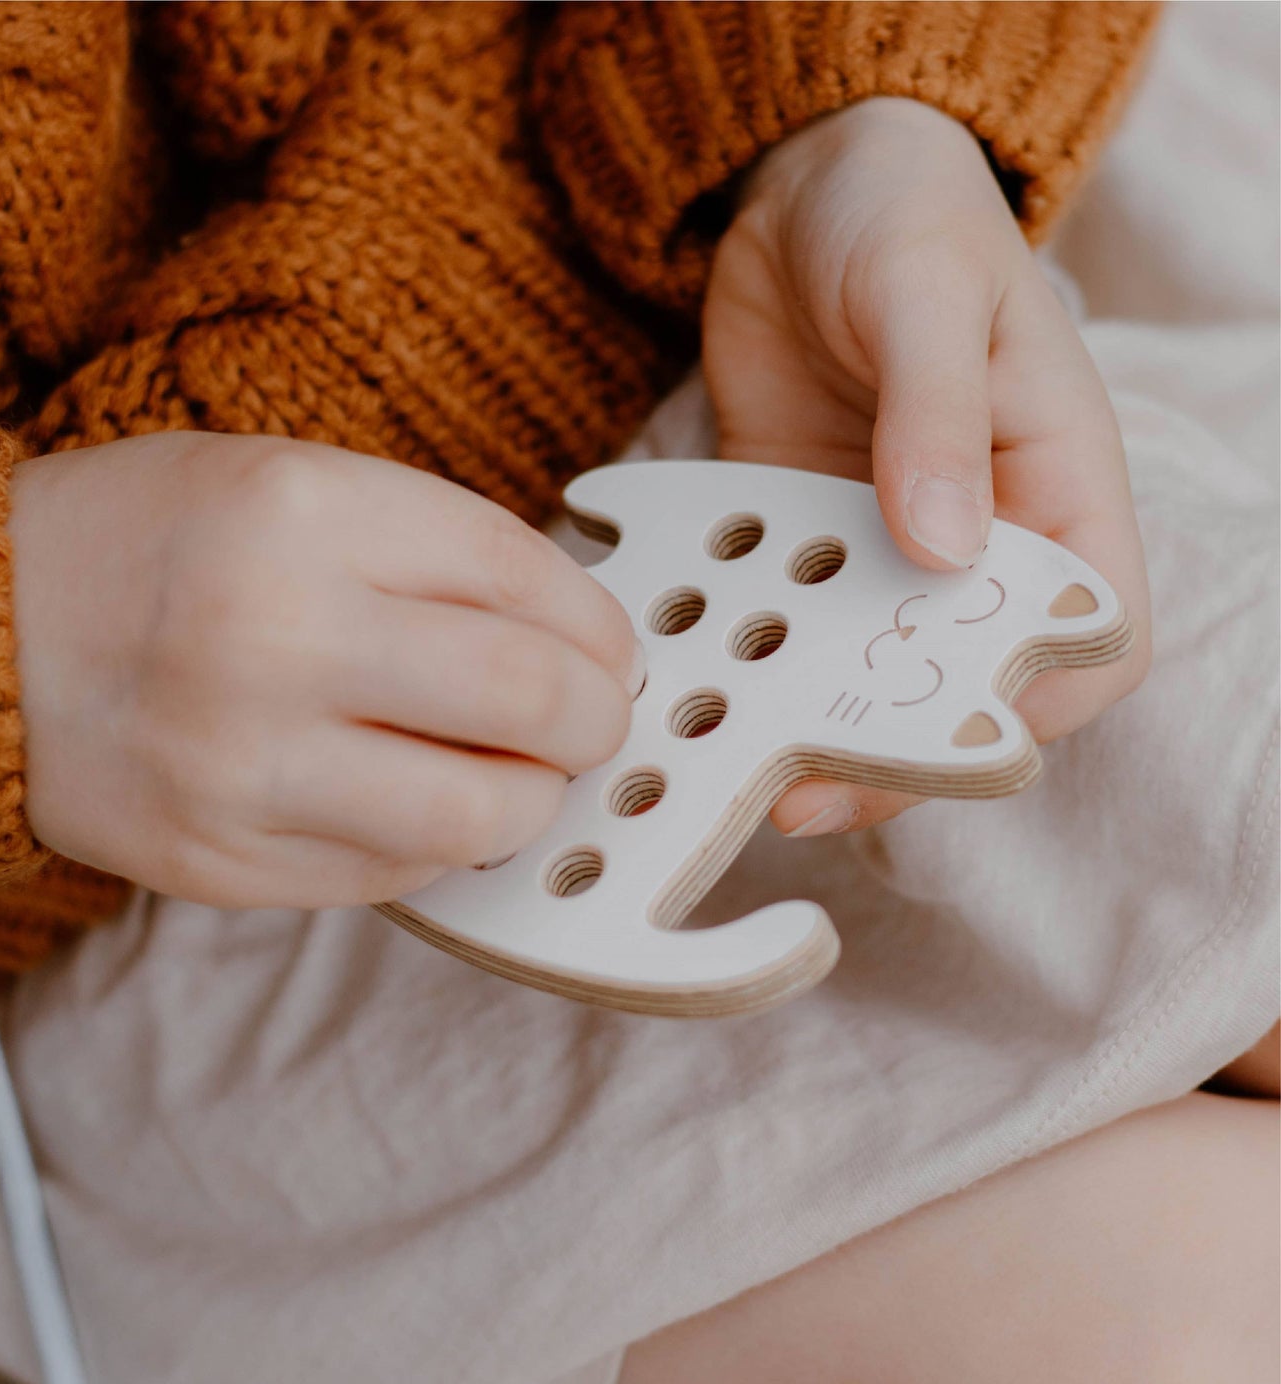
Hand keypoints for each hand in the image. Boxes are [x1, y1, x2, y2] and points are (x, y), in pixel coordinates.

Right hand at [8, 433, 641, 906]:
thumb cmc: (150, 547)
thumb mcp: (292, 485)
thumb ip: (433, 553)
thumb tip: (575, 637)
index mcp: (303, 512)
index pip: (521, 576)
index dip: (598, 623)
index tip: (611, 649)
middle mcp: (276, 637)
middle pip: (528, 699)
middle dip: (596, 718)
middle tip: (592, 720)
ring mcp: (246, 766)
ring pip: (479, 815)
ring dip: (532, 798)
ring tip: (513, 771)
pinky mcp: (223, 862)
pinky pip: (397, 875)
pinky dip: (438, 842)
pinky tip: (416, 800)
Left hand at [703, 96, 1150, 836]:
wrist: (801, 190)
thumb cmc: (899, 214)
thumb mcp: (926, 293)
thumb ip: (938, 417)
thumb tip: (947, 549)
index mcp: (1057, 481)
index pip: (1094, 629)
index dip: (1041, 698)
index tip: (947, 728)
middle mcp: (979, 532)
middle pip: (969, 680)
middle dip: (898, 740)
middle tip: (807, 785)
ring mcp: (883, 545)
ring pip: (868, 668)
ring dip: (812, 716)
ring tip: (739, 756)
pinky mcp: (802, 539)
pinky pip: (785, 618)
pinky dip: (750, 656)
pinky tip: (696, 683)